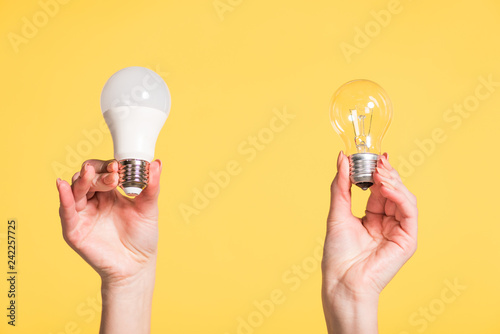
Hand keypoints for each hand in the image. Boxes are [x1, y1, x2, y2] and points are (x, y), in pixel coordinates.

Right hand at [56, 159, 161, 284]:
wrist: (136, 265)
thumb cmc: (142, 237)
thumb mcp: (149, 208)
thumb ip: (151, 186)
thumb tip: (157, 163)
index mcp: (110, 193)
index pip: (103, 171)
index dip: (108, 167)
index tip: (118, 167)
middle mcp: (94, 200)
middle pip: (87, 178)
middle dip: (99, 174)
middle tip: (113, 177)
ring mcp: (83, 214)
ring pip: (76, 190)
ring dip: (83, 180)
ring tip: (90, 174)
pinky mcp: (74, 230)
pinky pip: (66, 211)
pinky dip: (64, 198)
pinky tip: (63, 186)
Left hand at [321, 151, 417, 332]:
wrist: (342, 281)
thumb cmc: (338, 254)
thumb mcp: (337, 212)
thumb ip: (341, 185)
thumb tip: (342, 158)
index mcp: (373, 218)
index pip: (379, 189)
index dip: (375, 172)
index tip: (368, 156)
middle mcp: (388, 223)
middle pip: (394, 191)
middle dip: (386, 173)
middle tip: (376, 160)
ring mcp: (399, 231)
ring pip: (404, 198)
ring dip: (393, 181)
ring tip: (379, 171)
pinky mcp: (408, 239)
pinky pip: (409, 211)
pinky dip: (399, 196)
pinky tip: (386, 186)